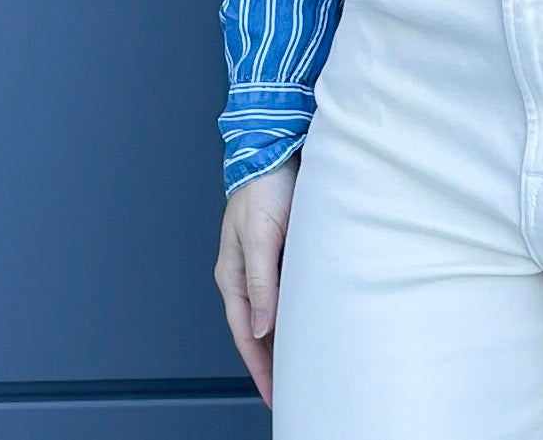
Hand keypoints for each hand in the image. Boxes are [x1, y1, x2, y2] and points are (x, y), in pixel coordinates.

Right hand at [213, 150, 300, 409]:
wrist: (274, 148)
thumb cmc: (264, 187)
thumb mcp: (260, 236)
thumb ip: (260, 282)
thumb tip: (260, 329)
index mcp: (233, 276)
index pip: (245, 334)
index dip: (260, 367)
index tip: (275, 395)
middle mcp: (245, 274)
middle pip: (257, 329)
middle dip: (271, 362)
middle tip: (293, 391)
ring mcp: (262, 263)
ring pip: (272, 312)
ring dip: (283, 339)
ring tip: (303, 366)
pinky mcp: (280, 250)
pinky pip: (285, 292)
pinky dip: (293, 313)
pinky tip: (309, 322)